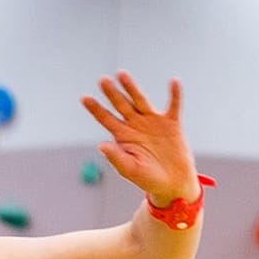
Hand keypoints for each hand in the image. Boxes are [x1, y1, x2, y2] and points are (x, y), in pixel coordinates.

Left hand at [80, 72, 194, 205]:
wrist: (172, 184)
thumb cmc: (148, 178)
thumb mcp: (130, 170)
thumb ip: (116, 158)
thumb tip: (100, 145)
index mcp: (123, 136)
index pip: (106, 119)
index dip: (96, 109)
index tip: (84, 98)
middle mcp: (136, 124)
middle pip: (121, 105)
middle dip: (112, 93)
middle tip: (102, 80)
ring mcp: (153, 121)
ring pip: (141, 101)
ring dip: (132, 88)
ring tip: (122, 74)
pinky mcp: (172, 123)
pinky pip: (174, 106)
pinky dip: (174, 95)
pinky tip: (173, 82)